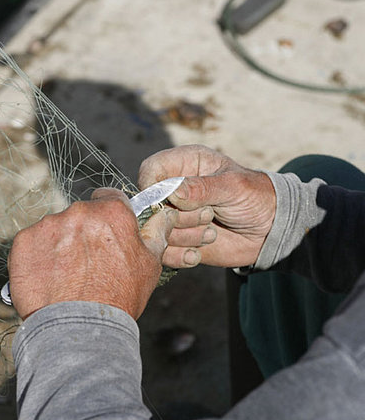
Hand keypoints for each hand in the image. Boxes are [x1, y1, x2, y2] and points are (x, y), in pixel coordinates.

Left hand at [8, 189, 176, 319]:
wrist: (79, 328)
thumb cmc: (119, 298)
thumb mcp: (150, 265)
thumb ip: (156, 233)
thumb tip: (164, 215)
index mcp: (111, 212)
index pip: (110, 197)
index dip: (110, 215)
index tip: (108, 233)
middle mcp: (78, 212)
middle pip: (82, 214)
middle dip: (84, 232)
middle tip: (88, 263)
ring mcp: (48, 225)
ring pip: (56, 228)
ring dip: (60, 244)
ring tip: (67, 275)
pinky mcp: (23, 242)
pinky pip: (32, 242)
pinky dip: (38, 256)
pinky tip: (48, 278)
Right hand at [138, 145, 275, 268]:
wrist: (269, 229)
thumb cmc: (254, 197)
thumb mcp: (233, 187)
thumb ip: (203, 188)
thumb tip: (173, 191)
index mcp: (185, 164)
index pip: (151, 169)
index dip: (152, 187)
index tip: (167, 202)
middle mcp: (174, 189)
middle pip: (150, 205)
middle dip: (177, 217)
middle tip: (208, 216)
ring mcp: (174, 216)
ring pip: (156, 231)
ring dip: (183, 237)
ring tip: (210, 233)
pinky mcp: (177, 241)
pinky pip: (163, 252)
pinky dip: (179, 255)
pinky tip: (198, 252)